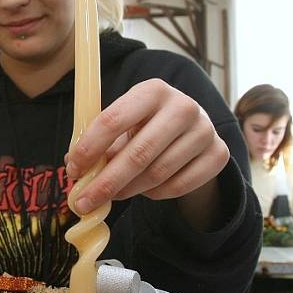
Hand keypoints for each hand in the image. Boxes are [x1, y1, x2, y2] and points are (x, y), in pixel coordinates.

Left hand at [64, 79, 228, 219]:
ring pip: (157, 174)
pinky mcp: (218, 154)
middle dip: (106, 183)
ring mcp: (205, 130)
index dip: (89, 149)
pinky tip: (145, 189)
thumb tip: (73, 165)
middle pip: (138, 154)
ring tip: (113, 194)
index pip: (113, 120)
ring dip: (128, 190)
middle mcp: (183, 106)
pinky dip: (155, 194)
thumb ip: (98, 142)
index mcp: (152, 90)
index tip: (74, 171)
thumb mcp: (123, 124)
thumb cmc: (147, 125)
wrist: (192, 130)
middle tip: (84, 202)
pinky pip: (178, 187)